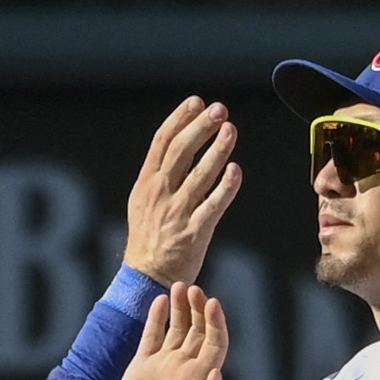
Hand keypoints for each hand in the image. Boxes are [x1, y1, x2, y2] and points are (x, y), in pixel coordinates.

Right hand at [111, 283, 231, 379]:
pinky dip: (156, 319)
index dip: (216, 323)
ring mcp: (164, 365)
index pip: (215, 344)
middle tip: (195, 289)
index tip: (213, 304)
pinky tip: (160, 301)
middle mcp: (186, 368)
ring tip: (180, 287)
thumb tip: (217, 373)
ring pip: (176, 329)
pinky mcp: (142, 365)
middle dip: (199, 309)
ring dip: (180, 308)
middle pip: (197, 331)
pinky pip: (151, 336)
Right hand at [124, 98, 241, 286]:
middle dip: (200, 127)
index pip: (162, 142)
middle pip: (181, 151)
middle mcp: (159, 194)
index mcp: (146, 182)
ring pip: (199, 174)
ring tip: (231, 130)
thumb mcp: (143, 200)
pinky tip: (236, 170)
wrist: (146, 277)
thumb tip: (180, 143)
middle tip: (219, 109)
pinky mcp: (194, 232)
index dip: (180, 118)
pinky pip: (213, 205)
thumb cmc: (149, 237)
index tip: (196, 102)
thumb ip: (160, 174)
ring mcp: (176, 212)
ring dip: (217, 149)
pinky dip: (225, 186)